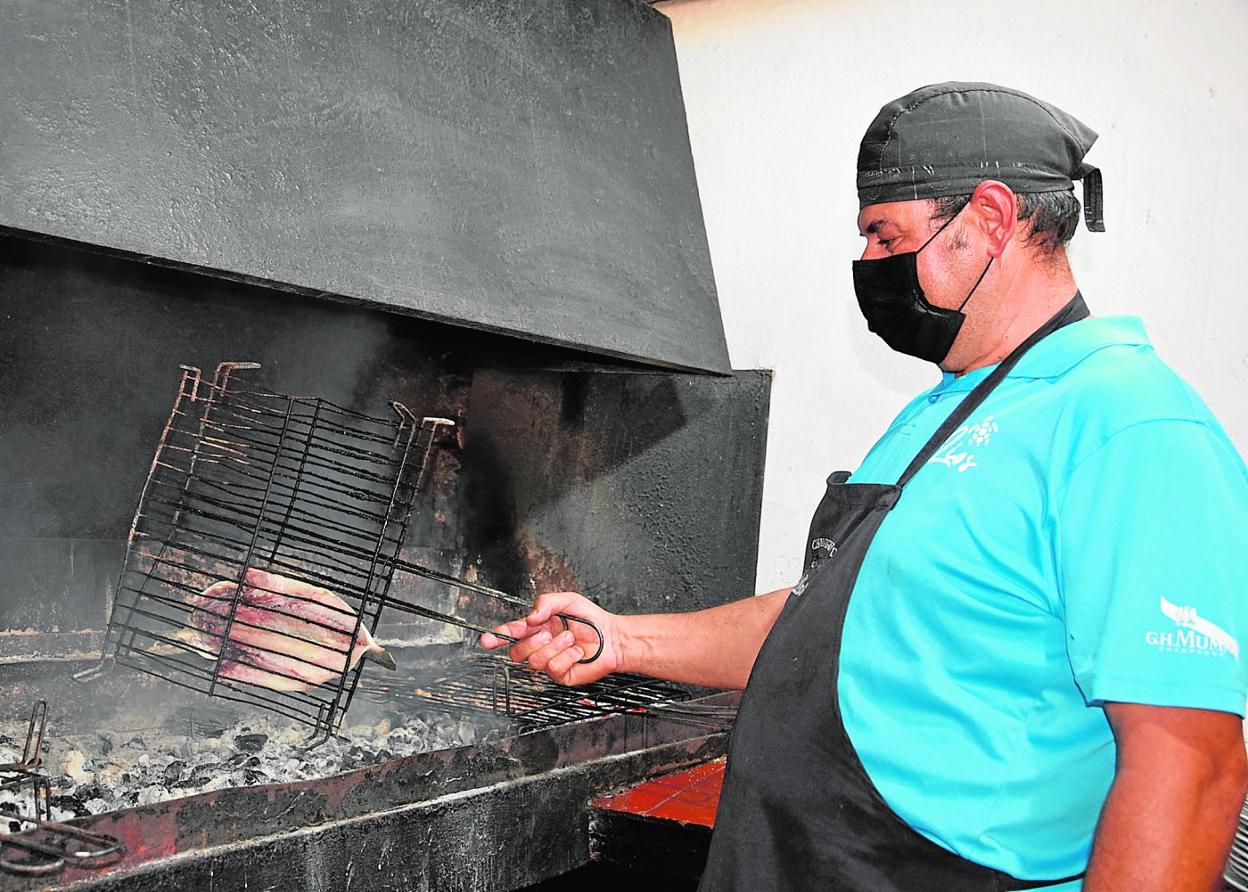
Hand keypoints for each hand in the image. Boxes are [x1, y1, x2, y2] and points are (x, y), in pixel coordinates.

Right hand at [479, 591, 620, 685]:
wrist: (612, 637)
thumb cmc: (591, 619)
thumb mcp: (567, 600)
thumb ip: (545, 602)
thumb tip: (529, 617)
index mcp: (537, 628)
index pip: (510, 633)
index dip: (496, 638)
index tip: (486, 640)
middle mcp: (540, 646)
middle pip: (517, 652)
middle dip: (531, 641)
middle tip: (548, 633)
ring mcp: (549, 662)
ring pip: (534, 661)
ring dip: (554, 647)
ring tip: (569, 639)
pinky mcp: (560, 675)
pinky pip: (553, 668)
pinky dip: (567, 657)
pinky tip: (576, 652)